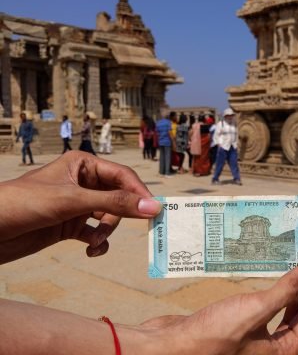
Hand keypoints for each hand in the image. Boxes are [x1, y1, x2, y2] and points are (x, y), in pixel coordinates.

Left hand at [0, 150, 160, 263]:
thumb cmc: (25, 203)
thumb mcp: (74, 201)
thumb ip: (115, 203)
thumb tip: (153, 207)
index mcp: (83, 164)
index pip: (122, 176)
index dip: (139, 192)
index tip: (154, 211)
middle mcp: (83, 182)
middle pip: (118, 197)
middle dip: (120, 215)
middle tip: (122, 230)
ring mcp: (76, 204)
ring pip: (108, 216)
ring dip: (107, 231)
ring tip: (95, 243)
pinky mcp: (69, 224)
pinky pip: (95, 232)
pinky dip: (98, 243)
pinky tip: (91, 251)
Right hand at [137, 262, 297, 354]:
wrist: (171, 349)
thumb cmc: (213, 336)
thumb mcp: (255, 308)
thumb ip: (286, 290)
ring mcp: (257, 349)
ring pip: (283, 322)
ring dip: (288, 299)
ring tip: (291, 275)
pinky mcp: (241, 340)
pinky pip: (265, 320)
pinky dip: (270, 303)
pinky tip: (265, 288)